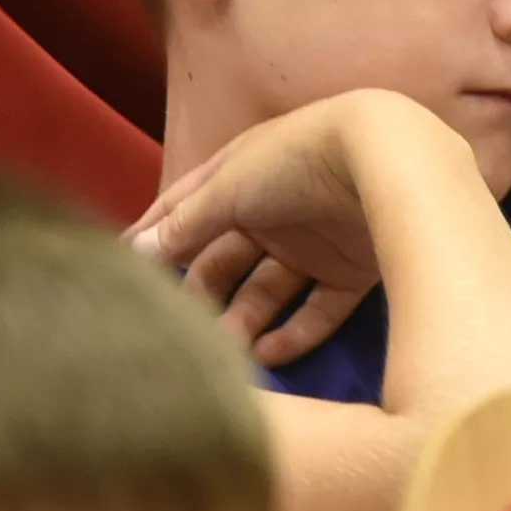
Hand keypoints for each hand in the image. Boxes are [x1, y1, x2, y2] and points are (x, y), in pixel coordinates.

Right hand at [127, 93, 457, 366]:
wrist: (386, 155)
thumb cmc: (294, 161)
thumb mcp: (229, 188)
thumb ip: (185, 223)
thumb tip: (135, 251)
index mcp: (239, 179)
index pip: (186, 212)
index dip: (156, 242)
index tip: (124, 279)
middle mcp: (273, 211)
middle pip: (226, 261)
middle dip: (203, 297)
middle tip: (184, 335)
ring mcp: (314, 242)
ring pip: (269, 291)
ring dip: (245, 321)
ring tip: (226, 353)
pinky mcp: (351, 270)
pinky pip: (317, 309)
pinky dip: (295, 333)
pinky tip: (270, 354)